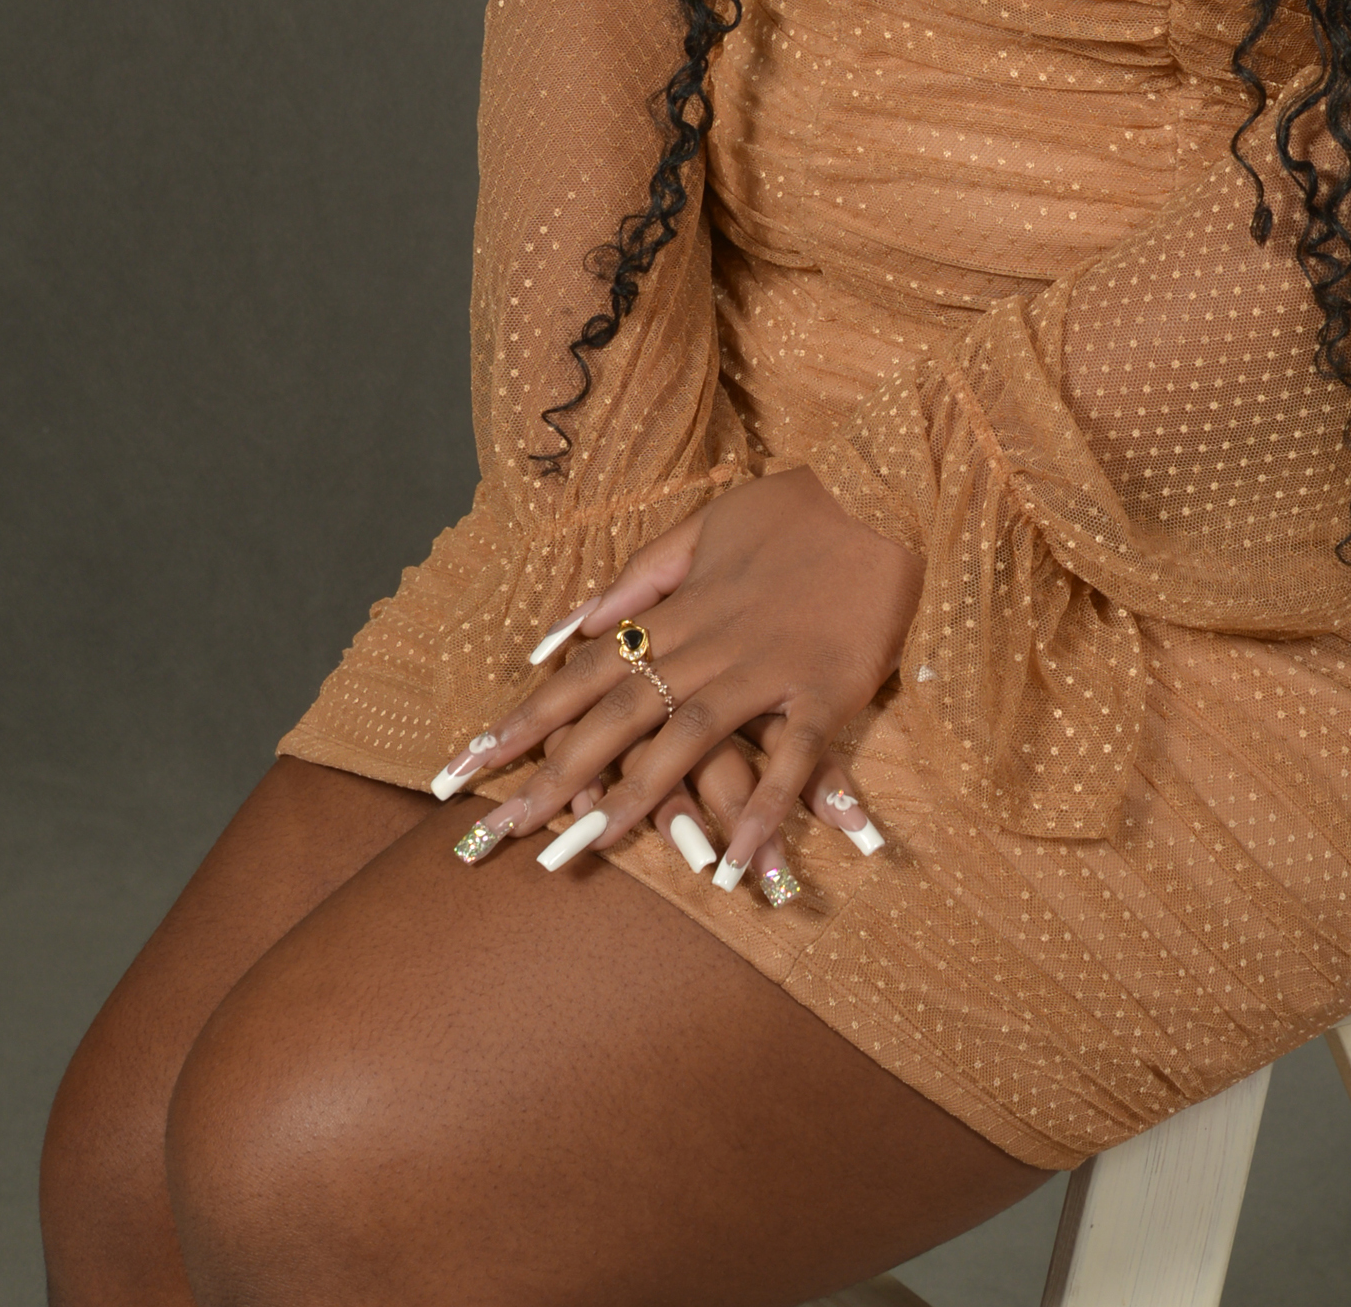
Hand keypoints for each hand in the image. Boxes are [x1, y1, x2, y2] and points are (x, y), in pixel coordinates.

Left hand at [432, 469, 920, 891]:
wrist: (886, 488)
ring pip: (689, 736)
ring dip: (635, 795)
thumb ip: (638, 578)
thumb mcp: (705, 526)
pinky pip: (792, 756)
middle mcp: (714, 641)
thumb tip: (568, 628)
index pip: (586, 671)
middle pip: (620, 713)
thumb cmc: (798, 509)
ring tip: (583, 847)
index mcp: (682, 607)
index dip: (525, 719)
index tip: (464, 765)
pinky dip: (764, 808)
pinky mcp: (829, 687)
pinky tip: (735, 861)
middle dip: (553, 773)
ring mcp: (770, 667)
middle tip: (496, 833)